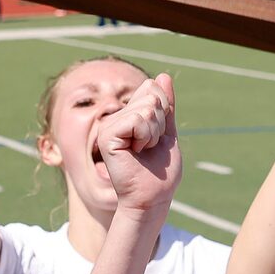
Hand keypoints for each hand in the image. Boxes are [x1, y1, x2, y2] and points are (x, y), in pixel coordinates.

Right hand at [96, 73, 179, 217]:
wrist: (152, 198)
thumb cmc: (160, 173)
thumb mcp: (168, 133)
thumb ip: (166, 106)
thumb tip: (164, 76)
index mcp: (129, 116)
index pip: (153, 88)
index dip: (165, 110)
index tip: (157, 137)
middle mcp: (116, 118)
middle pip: (151, 94)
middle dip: (160, 122)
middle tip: (150, 147)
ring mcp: (109, 126)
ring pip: (146, 108)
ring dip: (154, 133)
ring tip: (144, 151)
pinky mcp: (106, 135)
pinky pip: (136, 120)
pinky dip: (146, 136)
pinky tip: (136, 152)